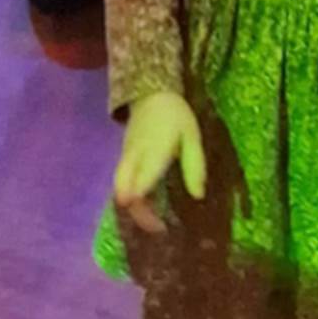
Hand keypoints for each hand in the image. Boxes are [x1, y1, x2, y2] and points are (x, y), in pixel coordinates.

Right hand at [114, 91, 205, 234]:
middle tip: (158, 227)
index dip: (144, 208)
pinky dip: (132, 197)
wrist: (150, 91)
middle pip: (123, 191)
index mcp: (152, 151)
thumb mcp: (191, 135)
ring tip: (155, 221)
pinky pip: (122, 182)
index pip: (141, 184)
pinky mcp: (123, 157)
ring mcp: (125, 157)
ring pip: (120, 188)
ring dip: (134, 208)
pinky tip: (148, 204)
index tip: (161, 225)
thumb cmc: (175, 114)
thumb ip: (194, 164)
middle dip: (137, 213)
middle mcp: (134, 157)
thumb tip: (197, 195)